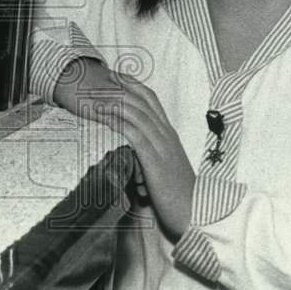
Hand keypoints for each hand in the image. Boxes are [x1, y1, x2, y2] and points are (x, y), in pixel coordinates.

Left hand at [53, 60, 194, 239]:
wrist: (193, 214)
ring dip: (115, 102)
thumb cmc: (175, 195)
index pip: (152, 101)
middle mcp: (167, 135)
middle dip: (122, 86)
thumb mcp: (161, 169)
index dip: (134, 85)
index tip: (116, 75)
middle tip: (103, 76)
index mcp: (169, 135)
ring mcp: (162, 147)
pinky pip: (135, 135)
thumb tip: (126, 152)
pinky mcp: (155, 162)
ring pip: (138, 114)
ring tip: (97, 94)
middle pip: (143, 101)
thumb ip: (146, 155)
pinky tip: (105, 117)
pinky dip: (119, 122)